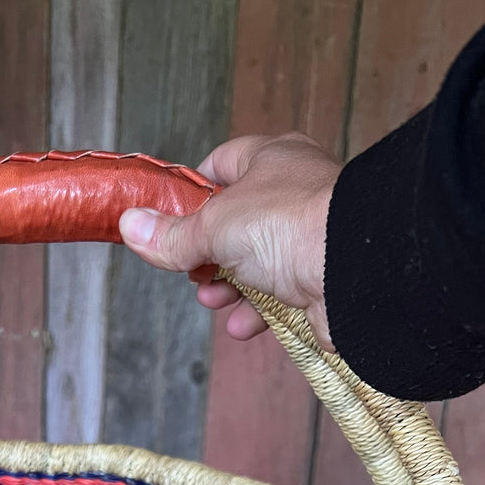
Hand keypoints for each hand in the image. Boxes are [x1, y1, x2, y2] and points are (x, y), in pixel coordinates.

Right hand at [119, 132, 341, 350]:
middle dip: (207, 253)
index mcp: (268, 160)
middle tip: (192, 271)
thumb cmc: (291, 224)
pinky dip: (258, 311)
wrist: (355, 268)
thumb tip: (129, 226)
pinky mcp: (320, 276)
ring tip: (213, 300)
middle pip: (234, 222)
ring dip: (229, 286)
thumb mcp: (214, 226)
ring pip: (256, 262)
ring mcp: (308, 235)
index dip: (191, 194)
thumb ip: (172, 235)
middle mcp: (292, 192)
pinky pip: (281, 295)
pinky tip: (242, 324)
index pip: (219, 165)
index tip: (168, 223)